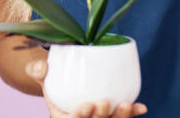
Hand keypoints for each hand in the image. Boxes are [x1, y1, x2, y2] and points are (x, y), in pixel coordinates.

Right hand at [26, 59, 147, 117]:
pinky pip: (123, 117)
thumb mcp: (42, 76)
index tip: (86, 105)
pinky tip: (141, 108)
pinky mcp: (111, 115)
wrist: (66, 81)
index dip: (79, 117)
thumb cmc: (54, 79)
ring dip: (119, 117)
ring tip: (125, 105)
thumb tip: (41, 67)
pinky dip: (132, 113)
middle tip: (104, 103)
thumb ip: (38, 71)